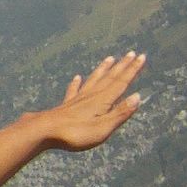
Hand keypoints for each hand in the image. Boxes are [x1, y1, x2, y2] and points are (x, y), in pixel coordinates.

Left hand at [28, 52, 144, 151]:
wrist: (44, 131)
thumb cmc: (76, 133)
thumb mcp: (103, 127)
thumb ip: (120, 112)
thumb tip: (138, 96)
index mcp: (103, 100)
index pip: (121, 82)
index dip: (132, 69)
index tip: (142, 57)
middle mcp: (91, 95)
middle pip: (109, 77)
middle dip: (122, 65)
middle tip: (131, 53)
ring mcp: (77, 99)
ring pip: (93, 80)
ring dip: (102, 69)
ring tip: (109, 58)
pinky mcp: (65, 105)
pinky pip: (73, 90)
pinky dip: (76, 83)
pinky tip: (77, 77)